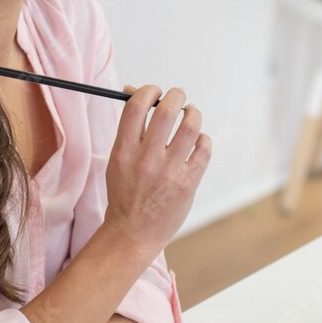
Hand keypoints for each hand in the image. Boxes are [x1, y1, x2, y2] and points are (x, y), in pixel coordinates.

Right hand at [102, 80, 211, 259]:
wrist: (133, 232)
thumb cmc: (125, 191)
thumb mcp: (117, 158)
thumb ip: (128, 127)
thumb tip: (134, 90)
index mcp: (124, 151)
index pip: (137, 106)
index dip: (148, 90)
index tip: (154, 91)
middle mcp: (146, 159)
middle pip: (167, 110)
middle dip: (176, 96)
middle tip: (178, 96)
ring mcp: (169, 172)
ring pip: (190, 126)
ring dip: (193, 113)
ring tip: (191, 114)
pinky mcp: (187, 184)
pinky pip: (204, 149)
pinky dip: (203, 139)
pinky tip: (198, 141)